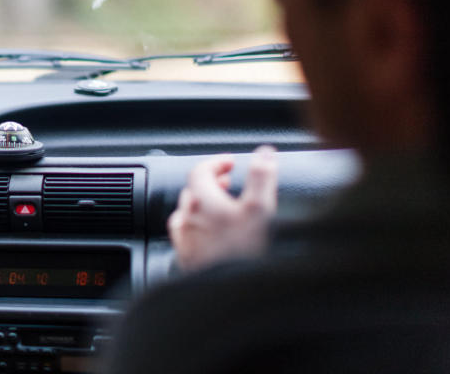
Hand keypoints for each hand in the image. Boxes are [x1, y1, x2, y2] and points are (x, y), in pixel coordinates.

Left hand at [168, 145, 277, 272]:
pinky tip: (210, 239)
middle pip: (193, 192)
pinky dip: (198, 230)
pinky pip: (187, 239)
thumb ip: (261, 177)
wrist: (232, 297)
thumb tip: (264, 152)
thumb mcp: (260, 208)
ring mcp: (185, 243)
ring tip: (221, 209)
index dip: (216, 162)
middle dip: (211, 183)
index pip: (200, 171)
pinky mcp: (188, 263)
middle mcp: (187, 221)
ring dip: (204, 207)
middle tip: (228, 182)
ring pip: (188, 216)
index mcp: (202, 202)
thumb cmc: (244, 254)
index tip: (231, 162)